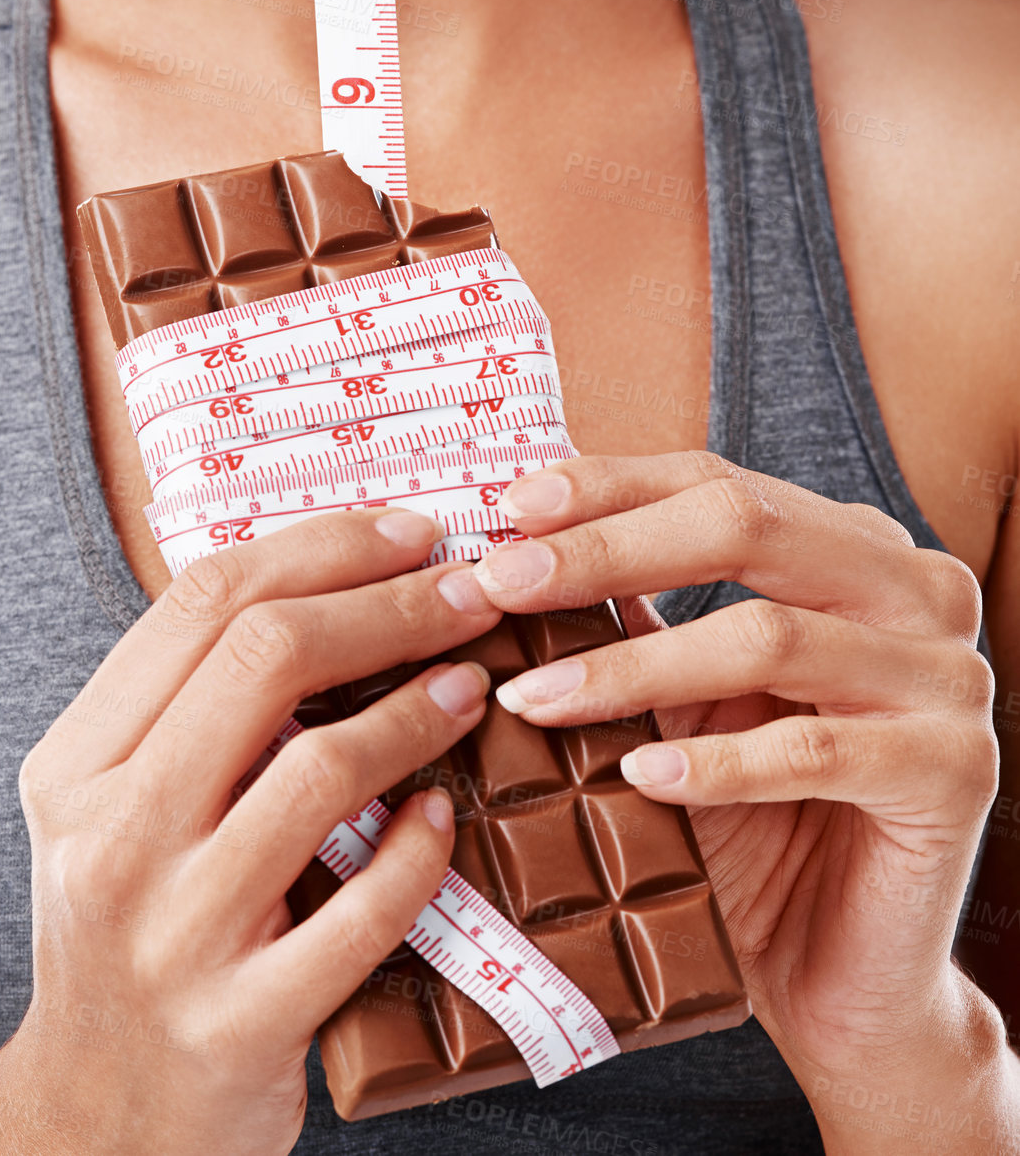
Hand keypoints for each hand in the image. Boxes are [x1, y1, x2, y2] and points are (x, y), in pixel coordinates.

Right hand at [0, 508, 500, 1155]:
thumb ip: (195, 707)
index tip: (413, 535)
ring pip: (317, 771)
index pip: (204, 601)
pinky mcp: (242, 1023)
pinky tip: (445, 817)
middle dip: (388, 605)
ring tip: (471, 683)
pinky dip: (418, 852)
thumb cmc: (133, 929)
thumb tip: (339, 581)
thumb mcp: (119, 806)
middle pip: (264, 657)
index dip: (325, 549)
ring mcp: (176, 933)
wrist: (96, 1120)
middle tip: (470, 592)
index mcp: (78, 762)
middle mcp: (112, 835)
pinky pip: (361, 913)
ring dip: (415, 710)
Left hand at [467, 453, 1000, 1094]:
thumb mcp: (684, 701)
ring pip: (768, 639)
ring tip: (535, 698)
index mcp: (853, 547)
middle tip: (501, 583)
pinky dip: (714, 764)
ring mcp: (949, 677)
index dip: (609, 487)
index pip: (718, 483)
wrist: (837, 974)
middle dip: (607, 550)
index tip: (509, 506)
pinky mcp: (954, 772)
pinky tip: (636, 776)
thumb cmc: (749, 824)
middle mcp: (914, 590)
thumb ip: (635, 618)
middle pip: (745, 528)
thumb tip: (516, 549)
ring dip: (634, 669)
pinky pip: (812, 750)